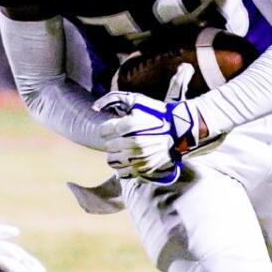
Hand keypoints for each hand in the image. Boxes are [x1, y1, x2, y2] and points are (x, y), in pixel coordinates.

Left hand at [94, 65, 205, 183]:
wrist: (177, 131)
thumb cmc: (154, 114)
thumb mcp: (136, 100)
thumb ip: (113, 99)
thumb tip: (94, 108)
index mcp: (131, 125)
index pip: (104, 131)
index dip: (109, 127)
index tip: (117, 126)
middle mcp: (134, 143)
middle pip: (108, 146)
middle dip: (113, 140)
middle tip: (124, 137)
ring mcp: (139, 158)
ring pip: (112, 161)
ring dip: (116, 155)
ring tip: (125, 149)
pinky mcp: (143, 169)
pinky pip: (122, 172)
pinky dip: (124, 167)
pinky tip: (130, 159)